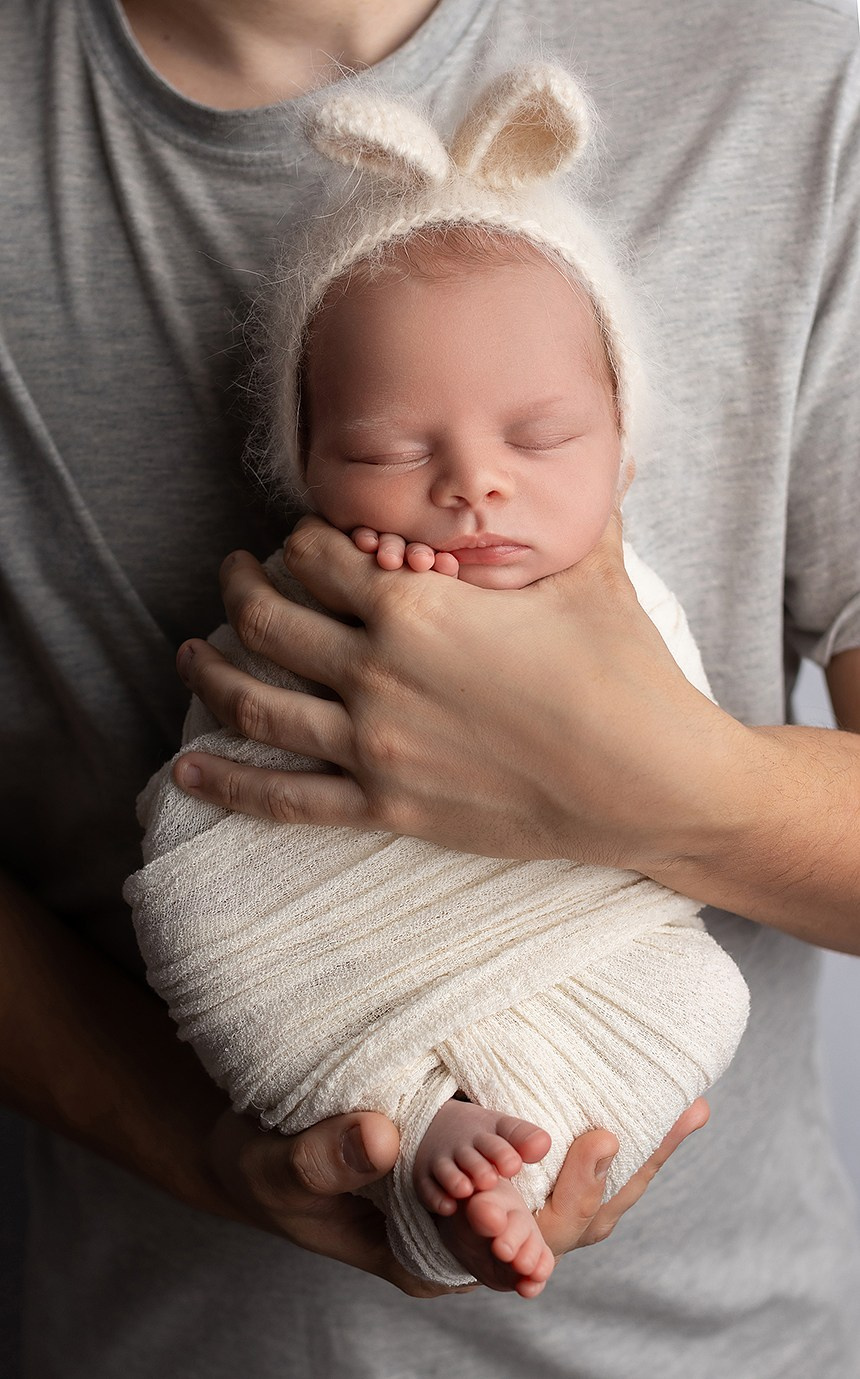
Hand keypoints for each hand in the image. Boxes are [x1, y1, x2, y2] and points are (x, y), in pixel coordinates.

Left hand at [174, 511, 744, 874]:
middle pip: (268, 618)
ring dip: (209, 673)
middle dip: (239, 588)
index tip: (300, 539)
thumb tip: (596, 460)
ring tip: (188, 655)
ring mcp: (375, 743)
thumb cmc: (624, 670)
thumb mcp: (592, 571)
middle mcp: (377, 669)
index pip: (316, 553)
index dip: (298, 538)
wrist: (648, 780)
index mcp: (417, 603)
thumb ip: (566, 515)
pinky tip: (185, 771)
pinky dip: (228, 786)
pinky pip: (285, 799)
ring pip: (256, 703)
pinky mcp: (387, 806)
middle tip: (233, 574)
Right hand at [208, 1098, 706, 1296]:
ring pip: (571, 1202)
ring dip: (625, 1167)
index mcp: (424, 1255)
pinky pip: (560, 1165)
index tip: (544, 1158)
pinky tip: (656, 1103)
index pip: (498, 1254)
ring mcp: (484, 1207)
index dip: (527, 1220)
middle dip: (591, 1188)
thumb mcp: (278, 1165)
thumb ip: (325, 1157)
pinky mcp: (492, 1168)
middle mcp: (468, 1240)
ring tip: (683, 1114)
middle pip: (552, 1232)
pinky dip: (607, 1141)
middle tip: (617, 1133)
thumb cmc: (263, 1168)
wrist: (263, 1153)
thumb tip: (382, 1138)